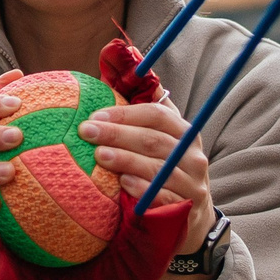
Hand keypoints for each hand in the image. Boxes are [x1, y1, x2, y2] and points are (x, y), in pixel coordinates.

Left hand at [80, 97, 218, 279]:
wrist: (191, 218)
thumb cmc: (166, 170)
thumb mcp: (161, 139)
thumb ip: (144, 106)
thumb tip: (126, 61)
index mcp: (184, 132)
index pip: (156, 115)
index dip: (125, 114)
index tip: (95, 116)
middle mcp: (192, 155)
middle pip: (153, 140)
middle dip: (117, 134)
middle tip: (86, 132)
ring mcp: (192, 183)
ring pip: (158, 168)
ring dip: (127, 160)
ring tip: (100, 156)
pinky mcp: (187, 208)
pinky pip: (165, 197)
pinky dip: (144, 189)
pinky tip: (124, 184)